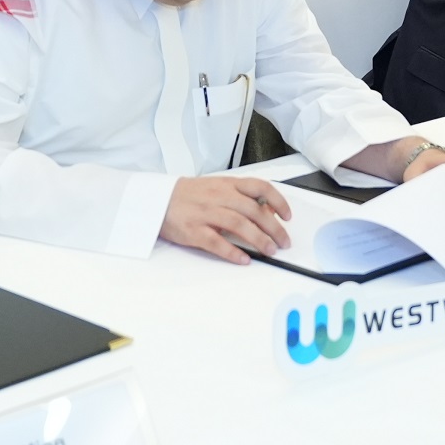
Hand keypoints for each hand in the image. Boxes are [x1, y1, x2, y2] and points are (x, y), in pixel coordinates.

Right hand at [158, 175, 291, 262]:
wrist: (156, 199)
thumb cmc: (189, 195)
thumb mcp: (216, 187)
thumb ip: (240, 196)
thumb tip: (267, 209)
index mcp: (227, 184)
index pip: (260, 187)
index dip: (278, 201)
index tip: (288, 216)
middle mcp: (219, 196)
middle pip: (254, 211)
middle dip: (274, 228)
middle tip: (284, 242)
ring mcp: (206, 213)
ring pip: (239, 225)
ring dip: (259, 240)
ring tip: (270, 251)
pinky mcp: (194, 230)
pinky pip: (217, 242)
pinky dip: (233, 252)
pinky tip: (244, 259)